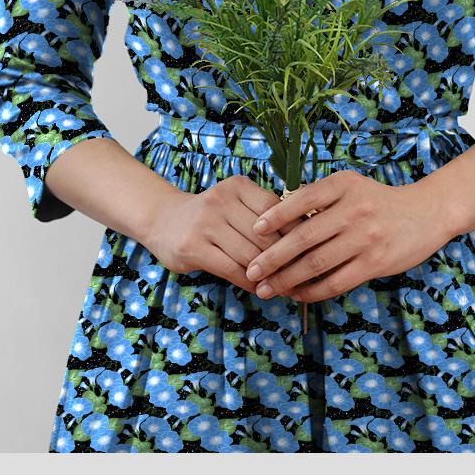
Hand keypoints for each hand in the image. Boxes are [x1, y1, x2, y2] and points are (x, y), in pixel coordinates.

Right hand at [143, 174, 298, 291]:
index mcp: (238, 186)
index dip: (295, 232)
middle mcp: (221, 200)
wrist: (164, 220)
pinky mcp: (193, 247)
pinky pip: (232, 269)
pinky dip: (250, 282)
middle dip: (287, 258)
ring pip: (250, 254)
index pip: (276, 209)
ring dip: (270, 274)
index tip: (311, 249)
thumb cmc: (212, 215)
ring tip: (285, 285)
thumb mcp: (236, 203)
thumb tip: (307, 235)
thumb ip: (264, 215)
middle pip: (265, 235)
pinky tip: (260, 288)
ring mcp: (205, 223)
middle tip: (303, 275)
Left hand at [244, 169, 459, 301]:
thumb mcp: (351, 187)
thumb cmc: (379, 202)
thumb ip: (321, 200)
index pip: (301, 200)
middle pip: (303, 236)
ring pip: (316, 263)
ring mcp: (365, 237)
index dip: (275, 216)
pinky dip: (312, 291)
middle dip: (273, 257)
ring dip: (287, 279)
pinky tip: (298, 294)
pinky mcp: (375, 262)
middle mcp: (353, 209)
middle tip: (252, 270)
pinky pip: (336, 281)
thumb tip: (276, 220)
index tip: (255, 231)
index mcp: (343, 185)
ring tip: (267, 288)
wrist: (427, 213)